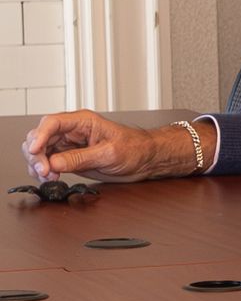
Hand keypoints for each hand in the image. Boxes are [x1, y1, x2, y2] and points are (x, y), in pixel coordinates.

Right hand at [23, 112, 205, 182]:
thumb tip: (54, 163)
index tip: (34, 151)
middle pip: (40, 137)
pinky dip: (43, 171)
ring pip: (39, 151)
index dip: (39, 136)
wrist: (146, 160)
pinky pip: (47, 163)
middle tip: (44, 171)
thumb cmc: (135, 149)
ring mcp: (68, 145)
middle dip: (36, 154)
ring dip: (37, 164)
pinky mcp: (68, 159)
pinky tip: (50, 178)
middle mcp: (72, 131)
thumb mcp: (109, 153)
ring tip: (48, 177)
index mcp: (82, 122)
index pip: (52, 122)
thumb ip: (80, 158)